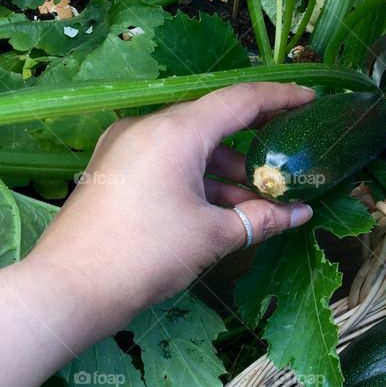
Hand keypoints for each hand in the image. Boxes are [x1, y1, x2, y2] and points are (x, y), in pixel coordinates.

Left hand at [26, 82, 315, 327]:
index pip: (240, 100)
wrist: (71, 288)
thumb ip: (262, 218)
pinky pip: (170, 162)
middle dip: (257, 138)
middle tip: (293, 148)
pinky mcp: (118, 170)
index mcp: (176, 132)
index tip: (312, 101)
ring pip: (192, 147)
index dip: (281, 98)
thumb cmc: (147, 253)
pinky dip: (202, 179)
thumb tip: (301, 213)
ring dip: (230, 169)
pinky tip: (227, 208)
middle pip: (215, 121)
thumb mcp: (214, 235)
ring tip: (264, 197)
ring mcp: (129, 148)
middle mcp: (149, 129)